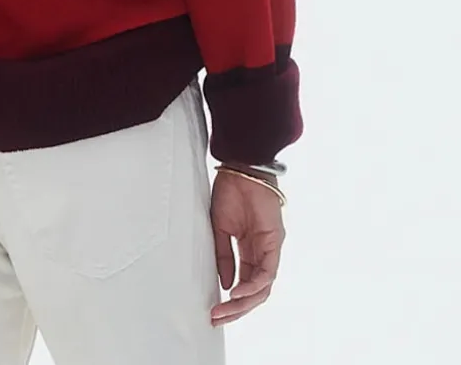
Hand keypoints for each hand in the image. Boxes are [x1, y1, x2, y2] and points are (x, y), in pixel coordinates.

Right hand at [210, 169, 285, 326]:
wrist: (240, 169)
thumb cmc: (230, 192)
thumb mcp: (219, 228)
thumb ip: (224, 256)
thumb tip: (225, 283)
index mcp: (248, 249)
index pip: (243, 283)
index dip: (230, 300)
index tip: (213, 311)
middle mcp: (262, 253)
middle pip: (255, 291)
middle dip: (237, 308)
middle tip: (218, 318)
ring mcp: (269, 249)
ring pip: (263, 287)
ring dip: (244, 302)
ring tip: (226, 310)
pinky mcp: (274, 243)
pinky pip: (267, 272)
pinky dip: (253, 284)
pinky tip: (237, 291)